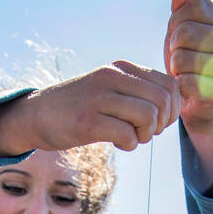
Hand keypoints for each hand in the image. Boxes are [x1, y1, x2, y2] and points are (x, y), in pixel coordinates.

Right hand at [6, 61, 180, 153]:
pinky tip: (117, 142)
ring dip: (146, 135)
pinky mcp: (88, 121)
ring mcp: (99, 98)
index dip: (172, 109)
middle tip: (146, 133)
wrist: (37, 115)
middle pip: (162, 100)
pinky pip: (127, 135)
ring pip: (148, 116)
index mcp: (120, 68)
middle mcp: (111, 77)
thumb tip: (175, 106)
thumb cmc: (79, 107)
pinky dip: (129, 145)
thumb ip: (137, 92)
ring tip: (132, 138)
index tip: (158, 122)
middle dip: (162, 124)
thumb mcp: (109, 90)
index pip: (169, 84)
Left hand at [164, 0, 212, 130]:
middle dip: (173, 46)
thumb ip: (181, 10)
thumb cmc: (189, 57)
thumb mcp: (182, 28)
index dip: (177, 19)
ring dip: (174, 68)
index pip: (195, 4)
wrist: (198, 98)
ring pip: (181, 58)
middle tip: (177, 56)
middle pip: (185, 32)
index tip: (176, 33)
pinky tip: (186, 85)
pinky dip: (179, 85)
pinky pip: (186, 82)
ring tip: (182, 71)